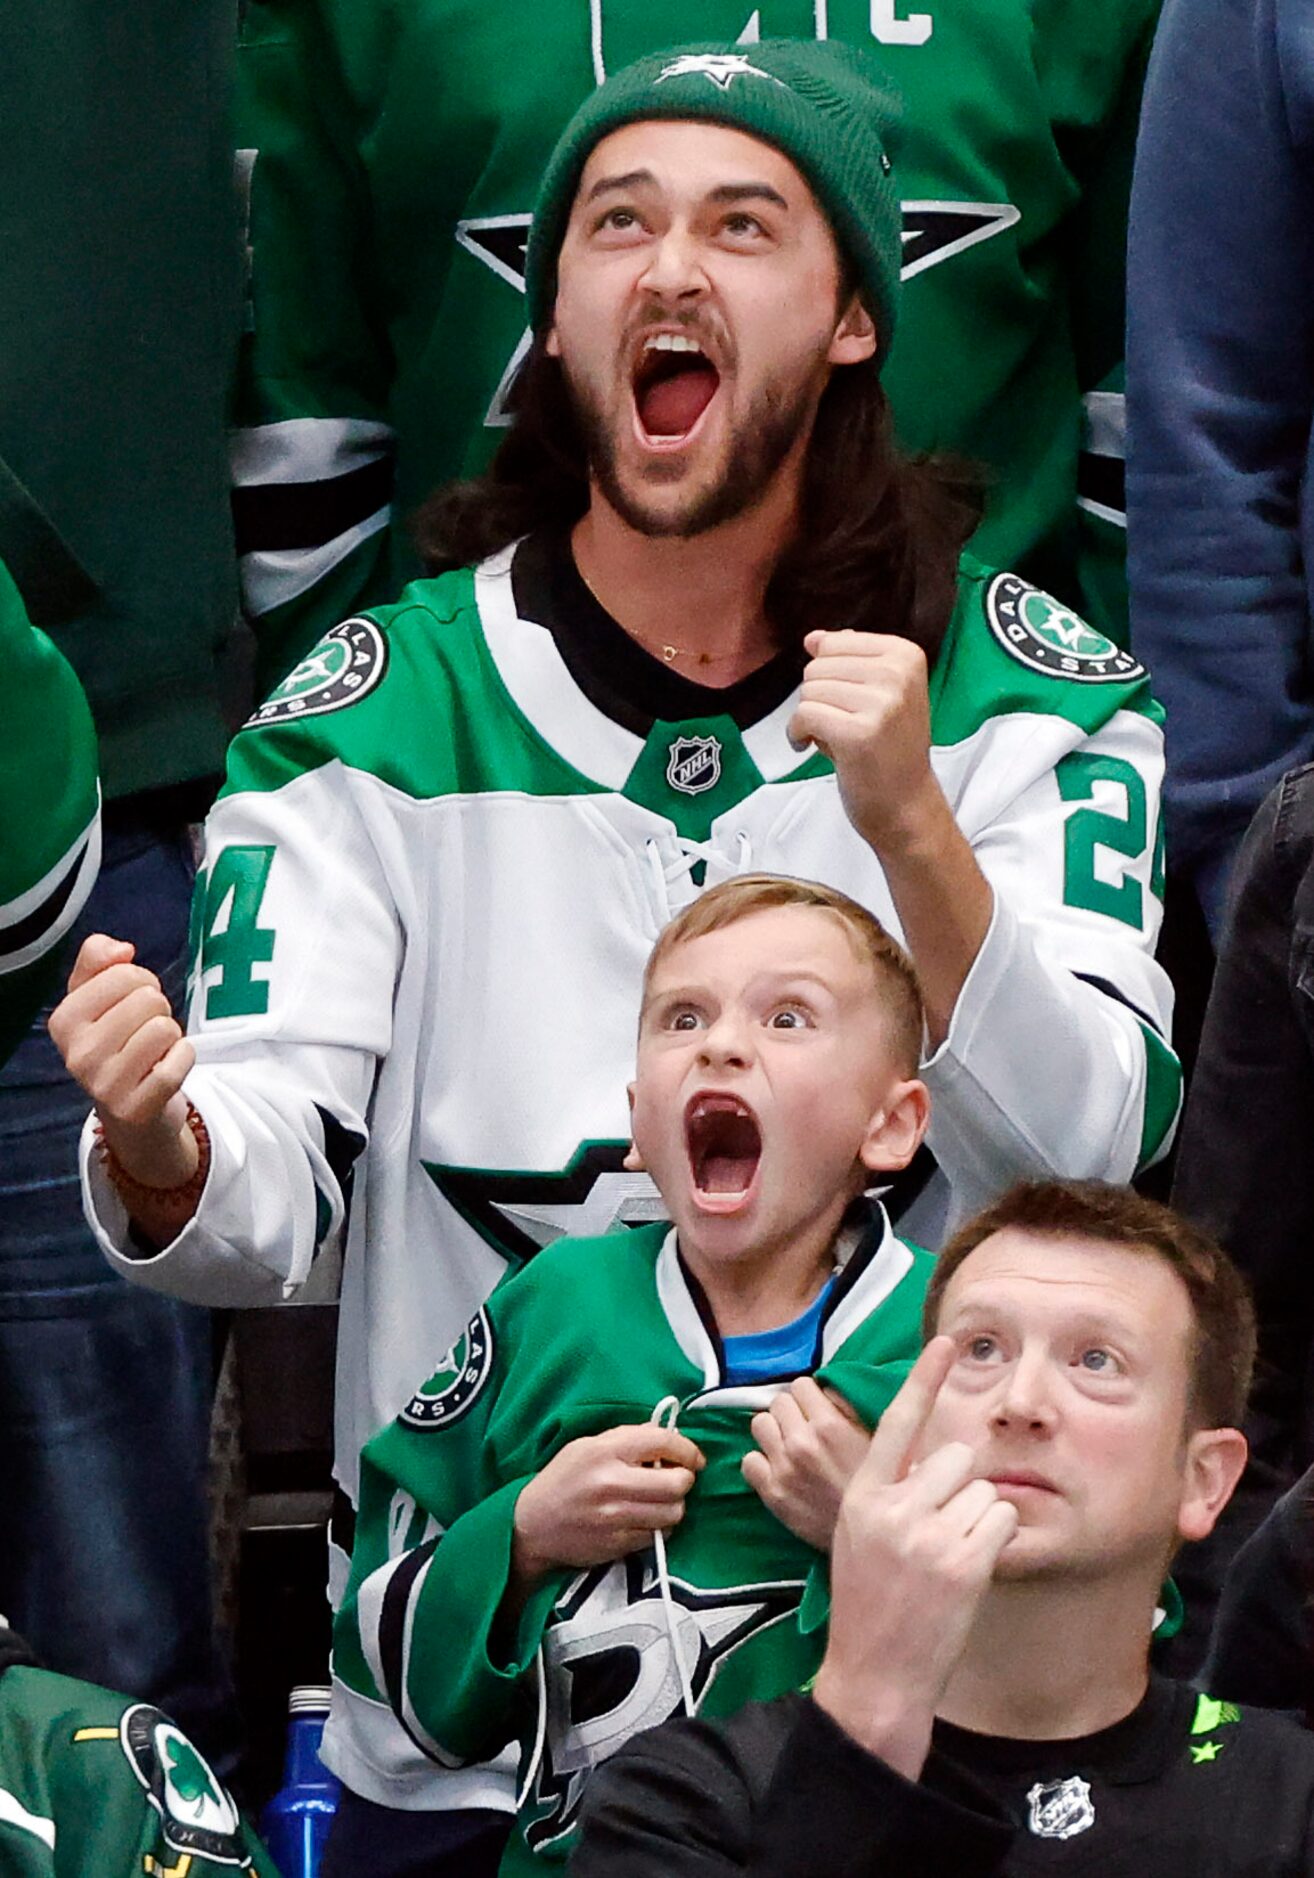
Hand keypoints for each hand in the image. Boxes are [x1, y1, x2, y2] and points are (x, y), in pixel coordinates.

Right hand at [48, 933, 196, 1184]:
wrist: (131, 1112)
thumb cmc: (117, 1043)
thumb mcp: (95, 997)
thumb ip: (98, 959)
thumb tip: (121, 950)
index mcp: (63, 1021)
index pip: (122, 972)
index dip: (140, 980)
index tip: (132, 1002)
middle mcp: (77, 1054)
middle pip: (148, 999)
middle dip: (157, 1008)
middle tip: (145, 1031)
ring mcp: (104, 1085)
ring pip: (165, 1027)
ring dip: (171, 1034)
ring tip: (155, 1051)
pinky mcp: (136, 1107)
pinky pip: (181, 1058)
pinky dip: (185, 1056)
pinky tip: (166, 1068)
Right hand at [513, 1423, 705, 1583]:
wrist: (532, 1525)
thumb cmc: (562, 1480)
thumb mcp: (588, 1446)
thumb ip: (628, 1439)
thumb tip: (667, 1436)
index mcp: (605, 1450)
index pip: (662, 1441)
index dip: (687, 1449)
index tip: (694, 1458)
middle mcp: (613, 1482)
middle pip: (677, 1482)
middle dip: (684, 1480)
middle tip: (676, 1479)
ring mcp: (616, 1517)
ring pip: (673, 1513)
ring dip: (674, 1506)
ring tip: (659, 1501)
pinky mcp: (617, 1544)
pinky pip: (657, 1536)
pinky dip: (658, 1528)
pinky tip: (645, 1520)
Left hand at [742, 1378, 870, 1549]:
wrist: (877, 1538)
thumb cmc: (886, 1485)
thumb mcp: (880, 1437)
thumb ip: (851, 1407)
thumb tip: (827, 1389)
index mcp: (829, 1425)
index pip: (801, 1385)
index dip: (811, 1395)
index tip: (820, 1409)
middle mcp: (801, 1442)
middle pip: (779, 1402)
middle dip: (793, 1411)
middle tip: (807, 1427)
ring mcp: (783, 1469)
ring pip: (760, 1425)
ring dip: (775, 1431)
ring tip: (791, 1444)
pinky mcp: (772, 1494)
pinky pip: (749, 1462)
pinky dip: (762, 1462)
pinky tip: (779, 1468)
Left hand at [787, 629, 940, 855]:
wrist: (906, 804)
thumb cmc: (889, 749)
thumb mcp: (881, 693)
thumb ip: (849, 661)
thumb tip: (812, 638)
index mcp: (906, 655)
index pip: (836, 642)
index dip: (827, 674)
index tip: (842, 701)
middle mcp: (897, 674)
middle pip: (818, 666)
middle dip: (817, 697)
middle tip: (839, 724)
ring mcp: (881, 703)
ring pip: (809, 691)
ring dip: (808, 717)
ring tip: (832, 737)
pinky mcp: (859, 733)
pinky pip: (804, 715)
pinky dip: (797, 734)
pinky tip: (810, 747)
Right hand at [812, 1337, 1017, 1777]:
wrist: (875, 1672)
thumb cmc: (872, 1601)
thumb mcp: (862, 1534)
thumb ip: (893, 1492)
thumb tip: (941, 1456)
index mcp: (862, 1494)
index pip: (896, 1421)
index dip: (923, 1378)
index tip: (947, 1339)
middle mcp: (893, 1506)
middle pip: (956, 1458)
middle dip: (959, 1489)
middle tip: (938, 1536)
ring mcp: (928, 1534)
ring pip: (983, 1490)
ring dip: (978, 1519)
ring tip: (948, 1559)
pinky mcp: (964, 1561)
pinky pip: (1002, 1521)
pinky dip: (995, 1542)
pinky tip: (968, 1573)